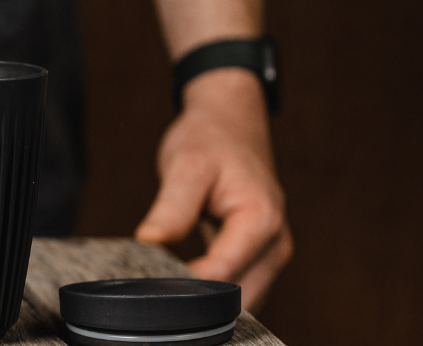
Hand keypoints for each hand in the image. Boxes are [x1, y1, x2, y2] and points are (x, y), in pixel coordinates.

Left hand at [136, 68, 292, 310]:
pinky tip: (181, 282)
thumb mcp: (185, 166)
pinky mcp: (258, 257)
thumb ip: (172, 208)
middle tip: (153, 286)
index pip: (223, 275)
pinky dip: (212, 292)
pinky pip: (238, 288)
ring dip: (205, 299)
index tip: (150, 281)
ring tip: (165, 282)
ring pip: (241, 299)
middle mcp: (274, 243)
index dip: (185, 285)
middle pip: (237, 297)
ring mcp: (270, 253)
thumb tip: (148, 243)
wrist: (230, 123)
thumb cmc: (209, 140)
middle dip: (197, 300)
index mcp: (261, 220)